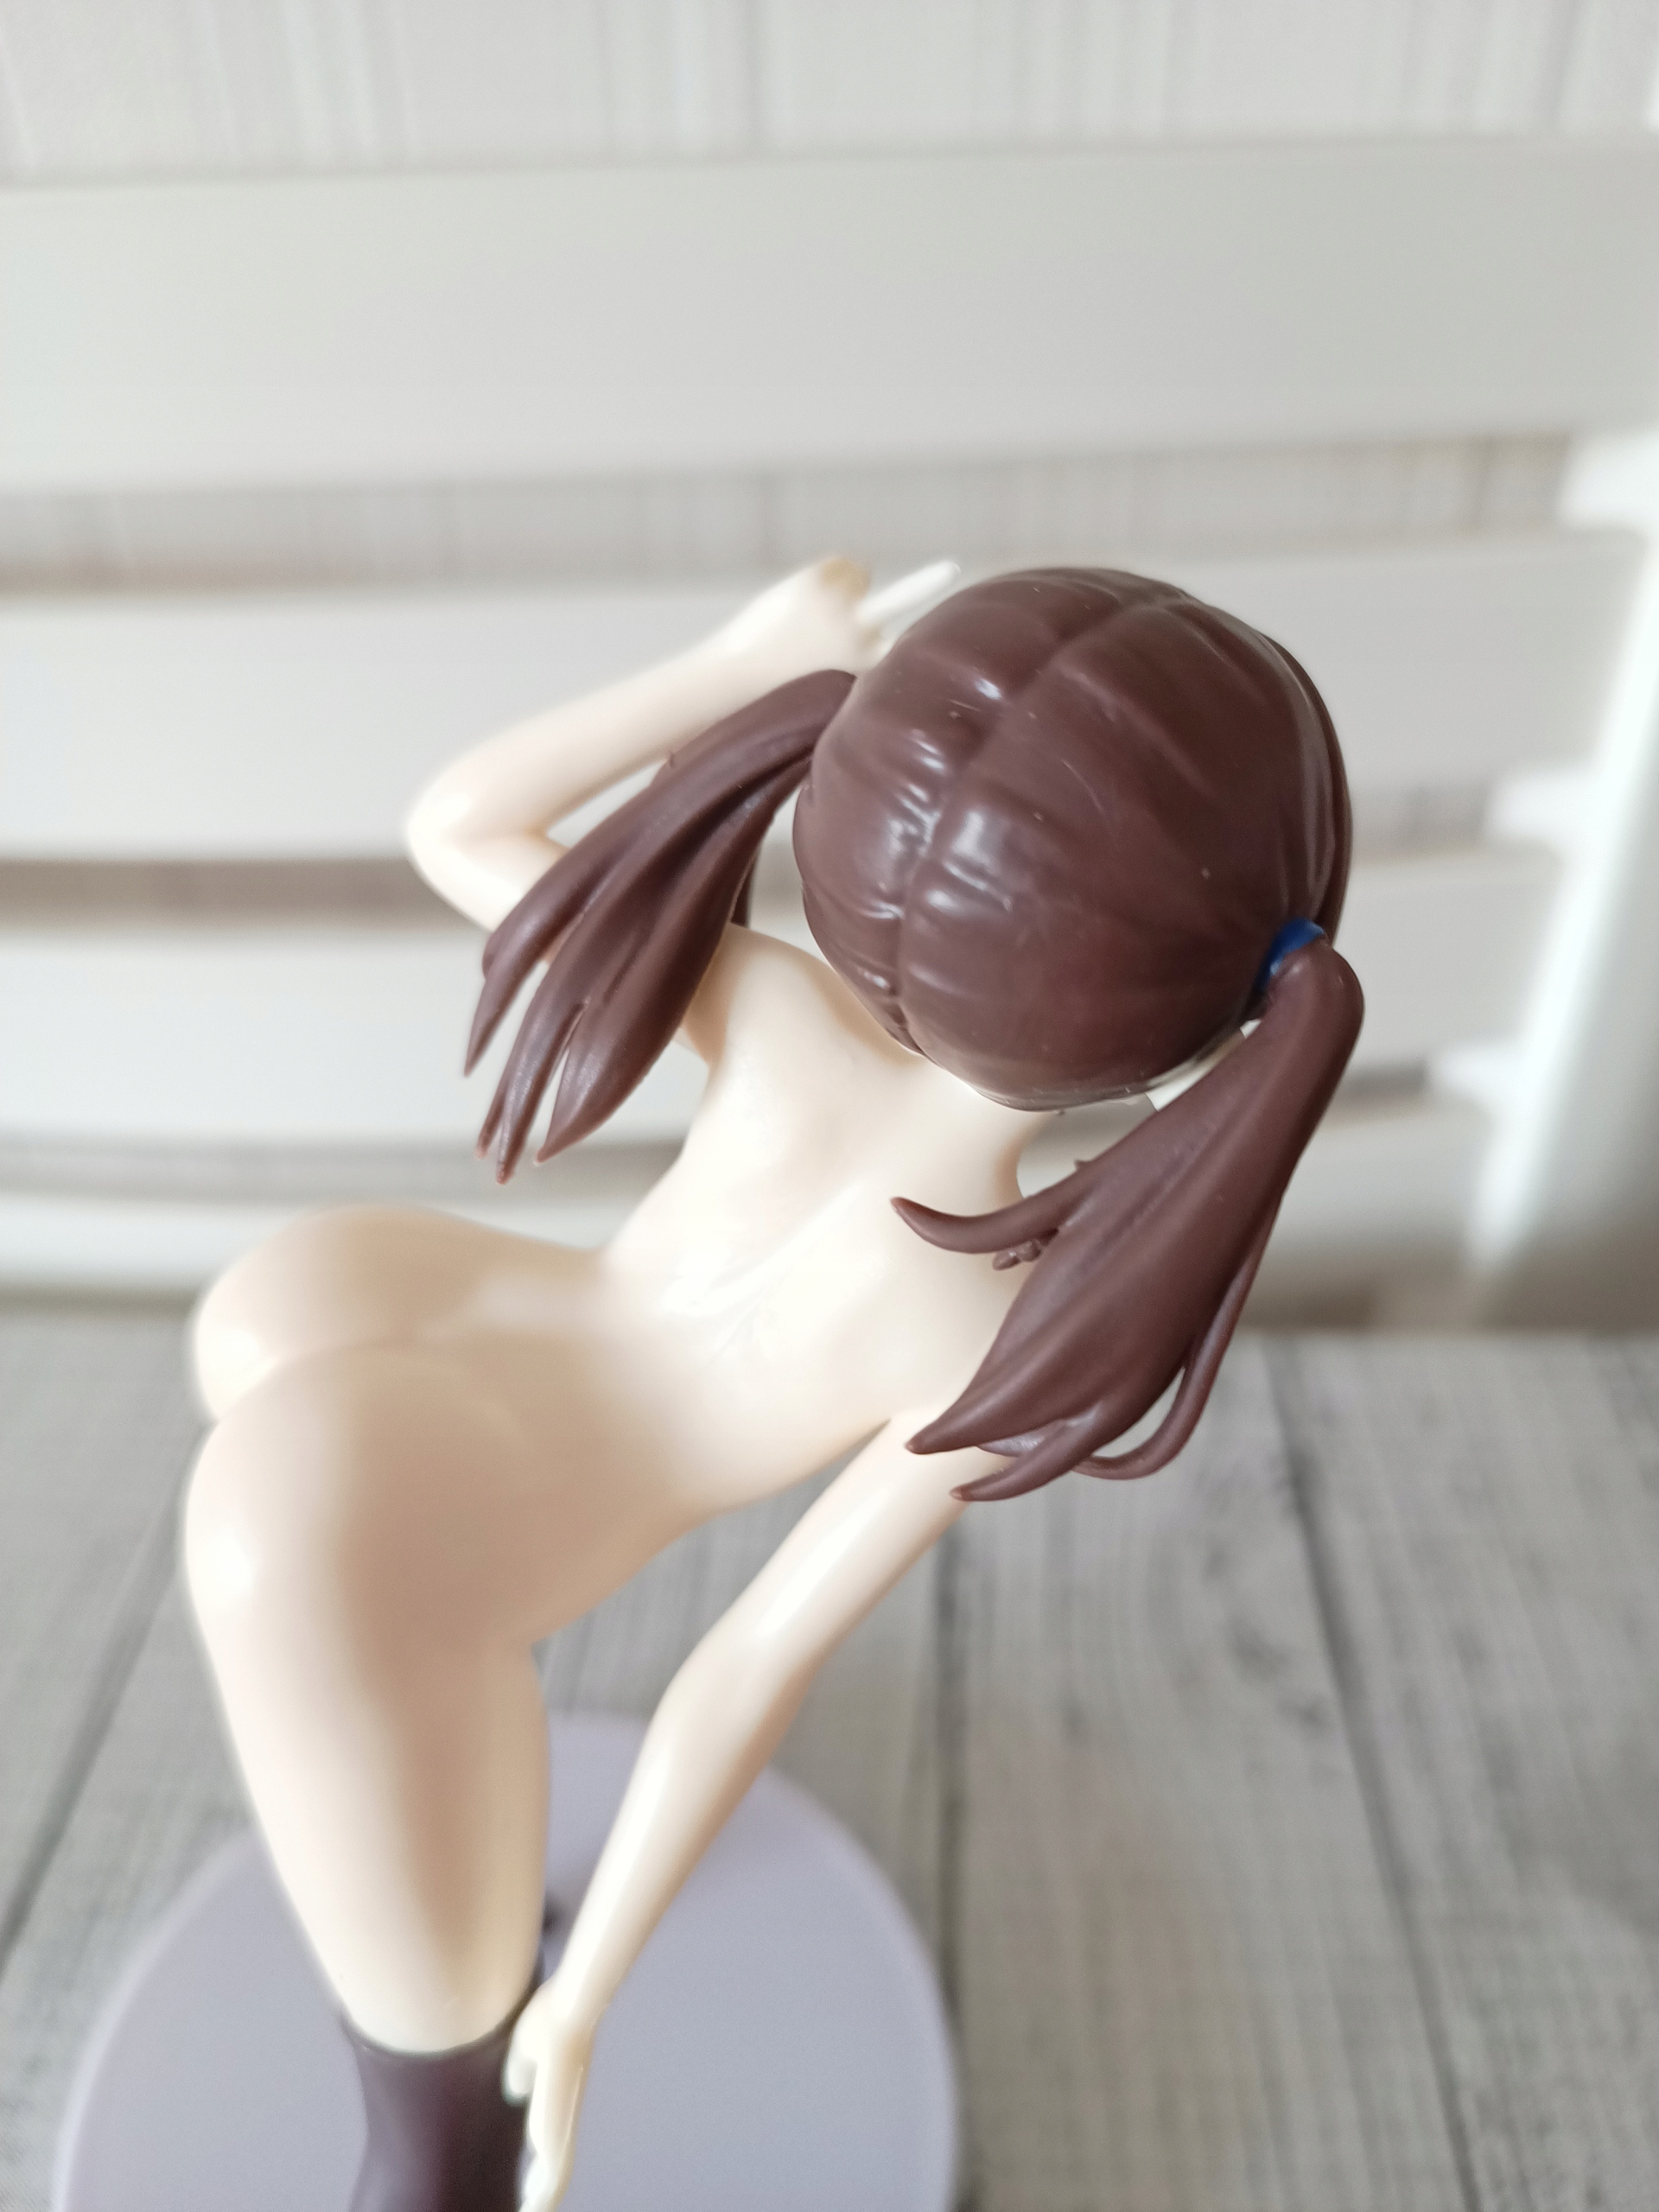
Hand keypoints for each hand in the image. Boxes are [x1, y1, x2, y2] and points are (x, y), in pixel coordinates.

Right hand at [504, 1985, 593, 2211]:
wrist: (568, 2013)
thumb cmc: (548, 2022)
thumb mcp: (525, 2052)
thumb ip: (521, 2074)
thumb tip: (517, 2092)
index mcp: (555, 2103)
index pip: (547, 2146)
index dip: (538, 2170)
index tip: (529, 2189)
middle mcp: (564, 2119)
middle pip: (555, 2169)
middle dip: (542, 2194)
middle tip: (529, 2210)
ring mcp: (564, 2125)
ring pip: (557, 2178)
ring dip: (544, 2201)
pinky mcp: (558, 2129)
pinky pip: (555, 2176)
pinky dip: (545, 2198)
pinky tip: (534, 2209)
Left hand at [707, 555, 957, 686]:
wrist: (735, 680)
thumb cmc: (780, 693)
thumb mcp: (830, 687)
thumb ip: (858, 659)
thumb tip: (869, 639)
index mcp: (872, 669)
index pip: (910, 644)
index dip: (935, 629)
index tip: (963, 599)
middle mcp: (862, 636)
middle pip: (896, 601)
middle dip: (926, 583)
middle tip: (949, 568)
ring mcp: (840, 606)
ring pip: (861, 576)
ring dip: (842, 588)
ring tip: (809, 617)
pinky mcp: (820, 581)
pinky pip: (843, 565)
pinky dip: (829, 575)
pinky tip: (802, 599)